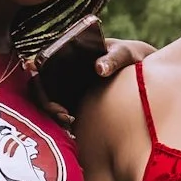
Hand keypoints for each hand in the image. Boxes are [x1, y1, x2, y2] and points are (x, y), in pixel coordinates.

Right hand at [36, 36, 152, 125]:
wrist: (144, 75)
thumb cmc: (131, 57)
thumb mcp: (125, 53)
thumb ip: (114, 58)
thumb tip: (99, 68)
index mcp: (71, 54)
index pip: (44, 61)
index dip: (36, 70)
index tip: (40, 79)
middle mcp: (64, 73)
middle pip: (40, 87)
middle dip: (45, 101)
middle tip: (62, 114)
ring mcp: (68, 91)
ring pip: (48, 104)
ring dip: (52, 115)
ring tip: (69, 123)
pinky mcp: (76, 107)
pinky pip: (61, 117)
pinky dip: (62, 123)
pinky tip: (74, 128)